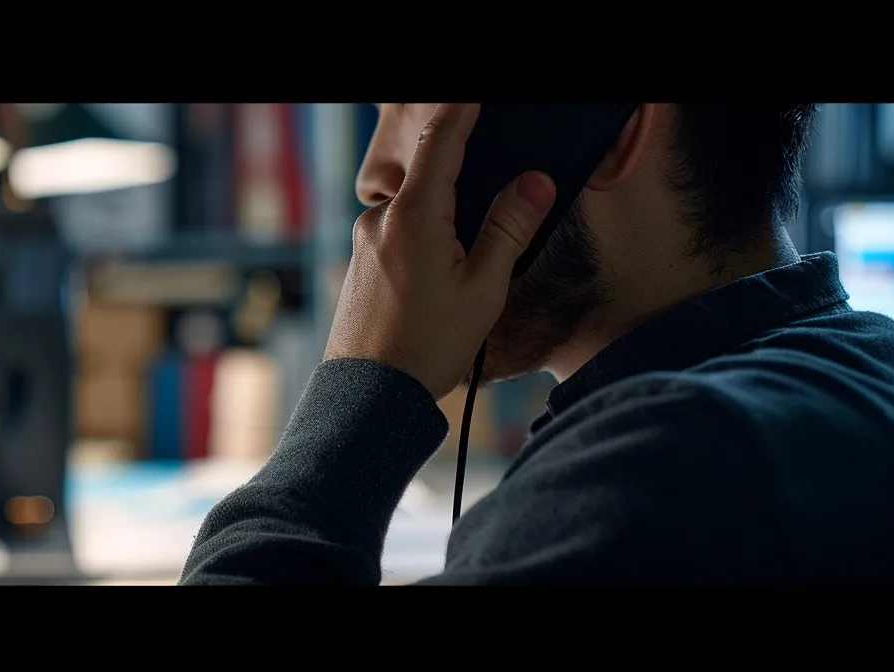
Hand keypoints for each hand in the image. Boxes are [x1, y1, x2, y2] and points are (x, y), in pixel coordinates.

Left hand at [323, 103, 557, 398]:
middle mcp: (380, 220)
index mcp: (413, 216)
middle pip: (429, 179)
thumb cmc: (429, 346)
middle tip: (496, 203)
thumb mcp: (484, 288)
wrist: (368, 396)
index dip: (462, 110)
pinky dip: (425, 243)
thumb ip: (508, 229)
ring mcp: (364, 241)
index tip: (473, 96)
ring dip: (445, 222)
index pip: (441, 142)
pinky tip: (440, 283)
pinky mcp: (358, 263)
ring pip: (414, 212)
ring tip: (468, 269)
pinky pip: (398, 236)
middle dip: (464, 180)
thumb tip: (534, 183)